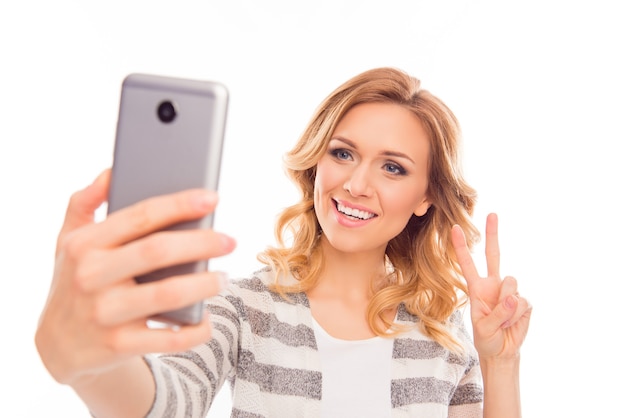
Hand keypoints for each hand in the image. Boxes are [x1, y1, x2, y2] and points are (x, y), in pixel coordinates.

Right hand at [35, 169, 235, 385]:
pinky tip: (206, 318)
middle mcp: (91, 276)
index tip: (213, 197)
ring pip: (168, 294)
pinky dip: (195, 329)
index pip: (140, 216)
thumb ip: (84, 202)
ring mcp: (104, 313)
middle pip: (158, 251)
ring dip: (204, 284)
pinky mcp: (117, 346)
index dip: (180, 204)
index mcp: (85, 244)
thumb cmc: (73, 281)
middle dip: (202, 243)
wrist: (56, 346)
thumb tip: (112, 170)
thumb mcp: (67, 240)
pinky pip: (169, 338)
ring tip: (223, 278)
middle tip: (230, 241)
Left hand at [451, 213, 530, 360]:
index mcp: (477, 288)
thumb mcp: (484, 328)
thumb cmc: (487, 338)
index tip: (455, 228)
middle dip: (493, 234)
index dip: (461, 247)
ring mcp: (509, 291)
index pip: (467, 263)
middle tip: (492, 214)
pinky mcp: (524, 301)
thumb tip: (513, 296)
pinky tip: (513, 323)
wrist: (502, 351)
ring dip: (506, 306)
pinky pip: (521, 302)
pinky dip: (516, 316)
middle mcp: (493, 284)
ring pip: (510, 284)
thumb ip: (496, 312)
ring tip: (502, 321)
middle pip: (494, 255)